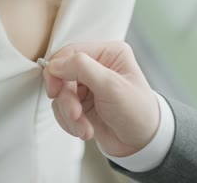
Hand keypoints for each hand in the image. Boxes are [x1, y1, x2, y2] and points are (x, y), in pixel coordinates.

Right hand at [43, 41, 159, 156]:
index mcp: (107, 53)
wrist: (142, 144)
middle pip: (62, 75)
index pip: (71, 52)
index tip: (54, 90)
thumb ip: (82, 69)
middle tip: (75, 115)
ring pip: (60, 95)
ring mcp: (87, 86)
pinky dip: (69, 123)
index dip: (57, 70)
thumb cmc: (138, 112)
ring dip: (69, 115)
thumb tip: (54, 65)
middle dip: (67, 100)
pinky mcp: (81, 103)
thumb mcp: (112, 87)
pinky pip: (61, 109)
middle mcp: (96, 66)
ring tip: (85, 128)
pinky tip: (85, 130)